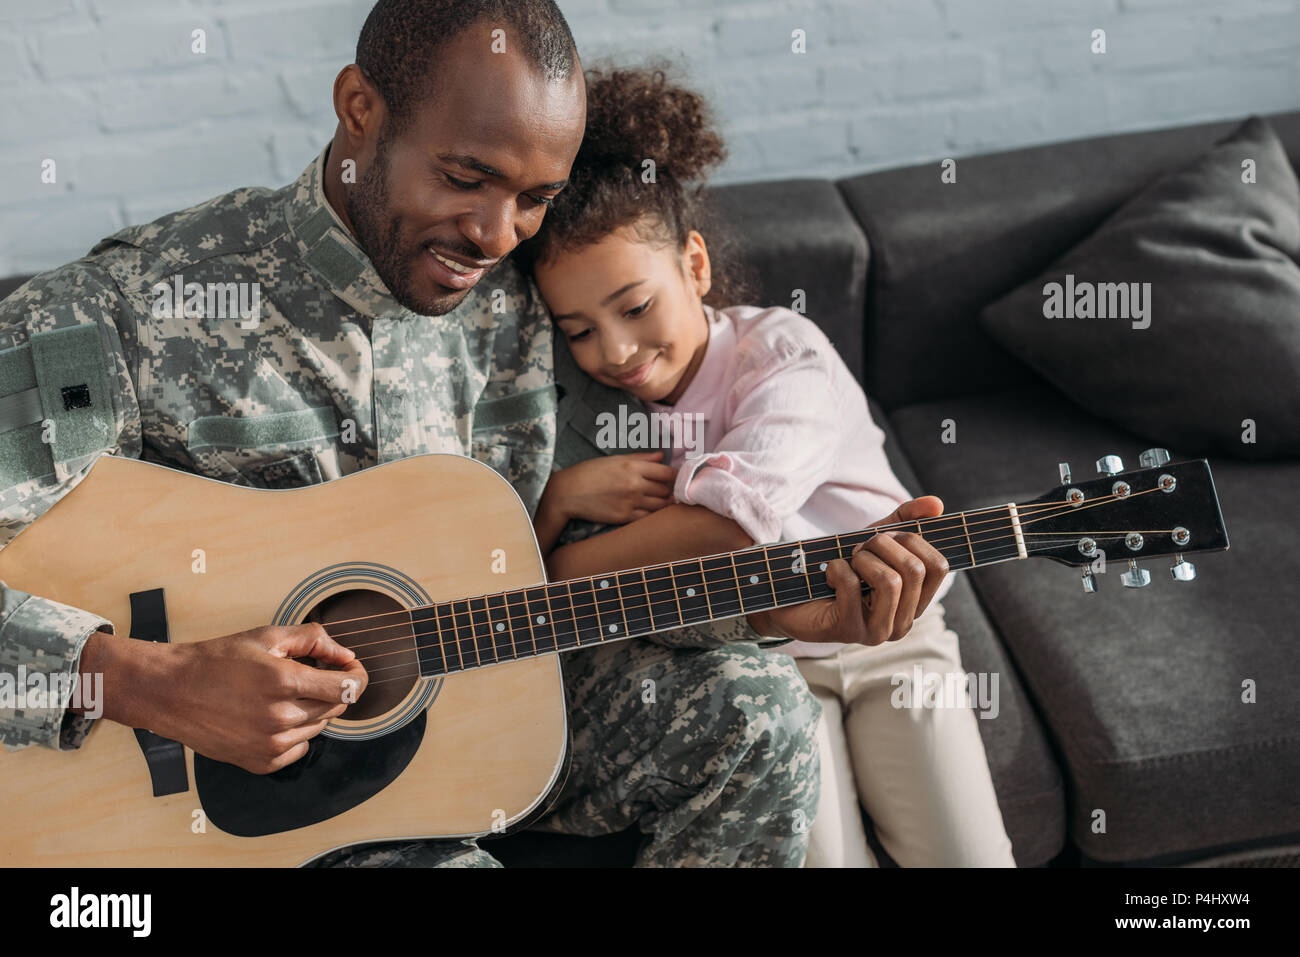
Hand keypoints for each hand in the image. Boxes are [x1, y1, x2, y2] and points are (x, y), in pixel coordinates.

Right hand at [85, 624, 367, 774]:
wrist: (170, 691)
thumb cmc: (217, 660)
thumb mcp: (267, 636)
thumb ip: (314, 640)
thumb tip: (347, 656)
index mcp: (284, 682)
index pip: (347, 688)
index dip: (356, 676)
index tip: (350, 670)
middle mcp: (280, 718)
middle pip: (335, 707)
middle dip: (329, 689)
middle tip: (305, 675)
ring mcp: (270, 744)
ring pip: (318, 727)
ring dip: (310, 710)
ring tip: (278, 694)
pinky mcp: (259, 762)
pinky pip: (299, 749)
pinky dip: (294, 733)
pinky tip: (270, 716)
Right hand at [540, 452, 676, 525]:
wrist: (569, 492)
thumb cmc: (590, 472)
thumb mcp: (615, 459)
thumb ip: (641, 458)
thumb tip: (660, 456)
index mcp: (633, 467)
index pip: (667, 473)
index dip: (674, 476)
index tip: (674, 477)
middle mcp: (634, 485)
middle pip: (666, 490)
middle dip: (669, 489)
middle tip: (667, 489)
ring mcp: (630, 502)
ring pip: (660, 505)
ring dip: (663, 502)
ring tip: (660, 499)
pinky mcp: (624, 517)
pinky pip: (647, 517)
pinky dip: (651, 513)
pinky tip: (648, 509)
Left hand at [749, 496, 948, 646]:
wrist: (793, 595)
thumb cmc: (841, 568)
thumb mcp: (875, 540)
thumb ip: (905, 519)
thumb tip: (937, 504)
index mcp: (916, 602)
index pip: (938, 566)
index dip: (912, 540)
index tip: (886, 537)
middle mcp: (903, 623)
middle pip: (915, 570)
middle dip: (883, 545)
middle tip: (860, 547)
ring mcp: (877, 631)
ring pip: (890, 581)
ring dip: (863, 558)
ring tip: (847, 561)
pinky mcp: (848, 631)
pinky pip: (852, 585)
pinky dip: (836, 568)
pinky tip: (829, 575)